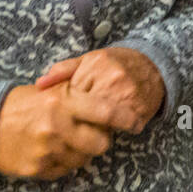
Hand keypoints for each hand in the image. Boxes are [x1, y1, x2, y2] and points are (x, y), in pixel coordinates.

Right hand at [0, 83, 128, 179]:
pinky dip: (64, 162)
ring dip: (82, 152)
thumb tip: (110, 98)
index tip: (137, 122)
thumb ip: (77, 94)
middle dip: (102, 140)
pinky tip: (52, 150)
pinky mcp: (38, 168)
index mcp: (62, 102)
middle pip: (101, 144)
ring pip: (84, 160)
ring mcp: (47, 150)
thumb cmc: (21, 104)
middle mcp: (57, 127)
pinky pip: (65, 170)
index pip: (106, 112)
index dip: (126, 119)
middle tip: (94, 134)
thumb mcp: (49, 90)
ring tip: (67, 140)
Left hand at [36, 47, 164, 134]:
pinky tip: (115, 126)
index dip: (68, 108)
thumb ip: (63, 71)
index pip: (71, 96)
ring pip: (102, 125)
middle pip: (86, 114)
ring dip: (97, 130)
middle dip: (81, 122)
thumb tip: (38, 85)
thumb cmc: (116, 64)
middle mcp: (112, 80)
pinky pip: (119, 130)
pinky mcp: (140, 111)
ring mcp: (128, 96)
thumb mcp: (88, 60)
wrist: (154, 65)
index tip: (68, 112)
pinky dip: (116, 131)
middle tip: (79, 125)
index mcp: (95, 66)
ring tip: (96, 126)